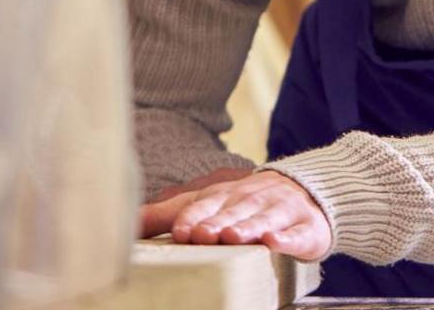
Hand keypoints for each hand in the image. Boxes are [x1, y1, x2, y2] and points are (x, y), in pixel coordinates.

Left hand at [140, 170, 330, 260]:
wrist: (309, 191)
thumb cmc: (247, 204)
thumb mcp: (208, 204)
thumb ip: (168, 214)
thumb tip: (125, 223)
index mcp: (226, 195)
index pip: (206, 204)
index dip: (193, 217)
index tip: (179, 230)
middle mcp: (253, 200)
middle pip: (234, 211)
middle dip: (218, 223)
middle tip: (202, 234)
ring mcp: (282, 212)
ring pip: (264, 219)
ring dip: (249, 227)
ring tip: (234, 237)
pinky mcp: (307, 228)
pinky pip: (298, 233)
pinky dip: (287, 238)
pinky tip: (275, 242)